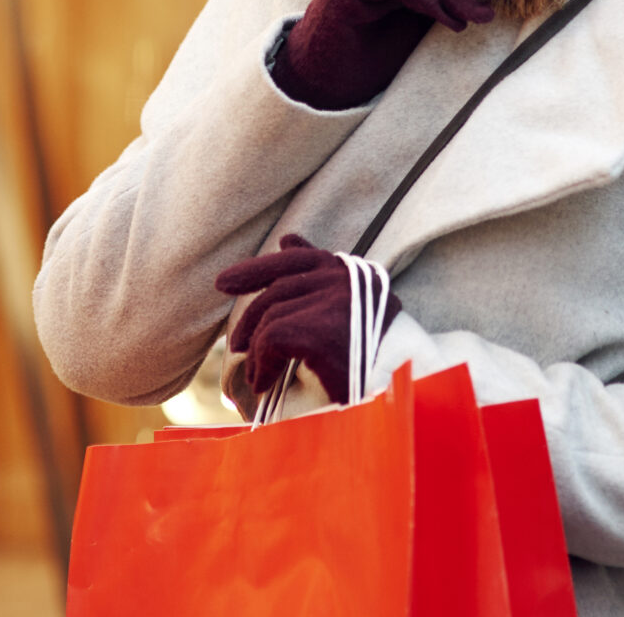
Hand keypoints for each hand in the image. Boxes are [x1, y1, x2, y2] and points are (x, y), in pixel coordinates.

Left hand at [216, 235, 402, 406]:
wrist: (401, 383)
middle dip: (248, 317)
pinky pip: (271, 341)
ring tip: (258, 376)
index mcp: (345, 271)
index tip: (222, 282)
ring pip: (271, 319)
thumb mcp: (342, 305)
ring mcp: (332, 301)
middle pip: (276, 288)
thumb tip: (285, 240)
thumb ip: (314, 273)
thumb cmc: (374, 351)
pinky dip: (262, 365)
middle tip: (234, 345)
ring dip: (257, 352)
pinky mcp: (320, 330)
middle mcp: (339, 279)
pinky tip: (264, 382)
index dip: (254, 269)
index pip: (293, 259)